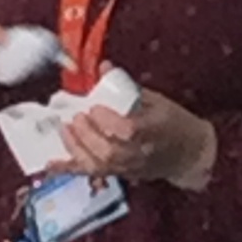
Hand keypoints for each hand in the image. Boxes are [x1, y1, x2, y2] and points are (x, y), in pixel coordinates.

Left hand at [59, 86, 216, 189]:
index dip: (107, 121)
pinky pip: (92, 174)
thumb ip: (128, 88)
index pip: (128, 131)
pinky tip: (51, 164)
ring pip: (99, 165)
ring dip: (77, 148)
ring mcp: (129, 167)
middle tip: (76, 117)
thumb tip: (102, 67)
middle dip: (87, 135)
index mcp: (154, 131)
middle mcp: (140, 153)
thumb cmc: (175, 124)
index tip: (94, 107)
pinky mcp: (120, 174)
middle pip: (109, 152)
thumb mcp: (157, 100)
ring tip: (65, 130)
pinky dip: (69, 168)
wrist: (190, 155)